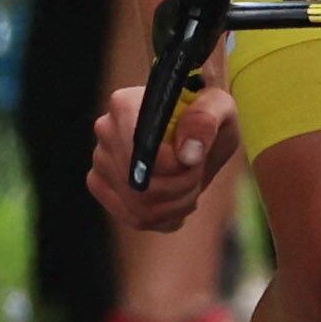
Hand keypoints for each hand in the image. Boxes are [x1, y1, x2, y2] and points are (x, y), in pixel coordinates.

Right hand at [86, 79, 237, 231]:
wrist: (197, 131)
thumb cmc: (207, 115)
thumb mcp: (220, 106)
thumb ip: (207, 120)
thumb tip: (188, 153)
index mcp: (125, 104)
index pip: (142, 153)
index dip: (175, 168)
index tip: (195, 162)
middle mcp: (105, 130)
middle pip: (141, 186)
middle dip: (182, 186)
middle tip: (198, 172)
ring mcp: (100, 159)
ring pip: (140, 207)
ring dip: (177, 204)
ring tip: (191, 184)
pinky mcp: (101, 184)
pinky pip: (134, 218)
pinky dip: (165, 217)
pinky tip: (178, 199)